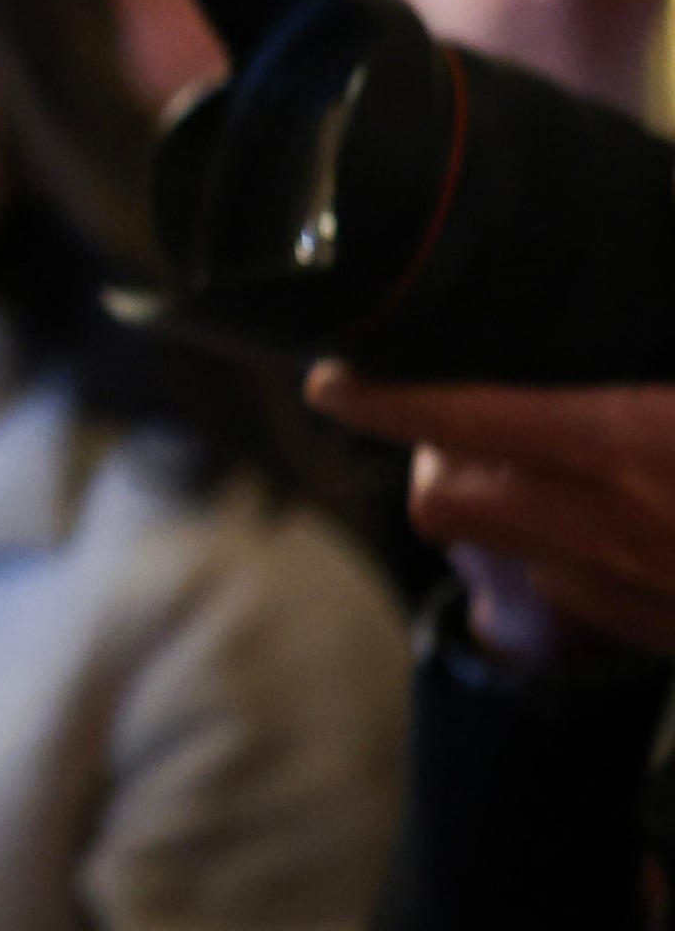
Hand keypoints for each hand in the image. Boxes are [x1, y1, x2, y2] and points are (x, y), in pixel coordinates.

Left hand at [308, 365, 674, 660]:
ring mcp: (622, 587)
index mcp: (618, 442)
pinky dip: (569, 557)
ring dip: (506, 515)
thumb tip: (584, 341)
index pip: (461, 419)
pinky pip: (572, 591)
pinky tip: (616, 524)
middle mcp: (600, 522)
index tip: (328, 384)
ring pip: (509, 553)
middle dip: (432, 464)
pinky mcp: (654, 630)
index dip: (379, 401)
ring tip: (549, 469)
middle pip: (441, 503)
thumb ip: (625, 381)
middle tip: (462, 430)